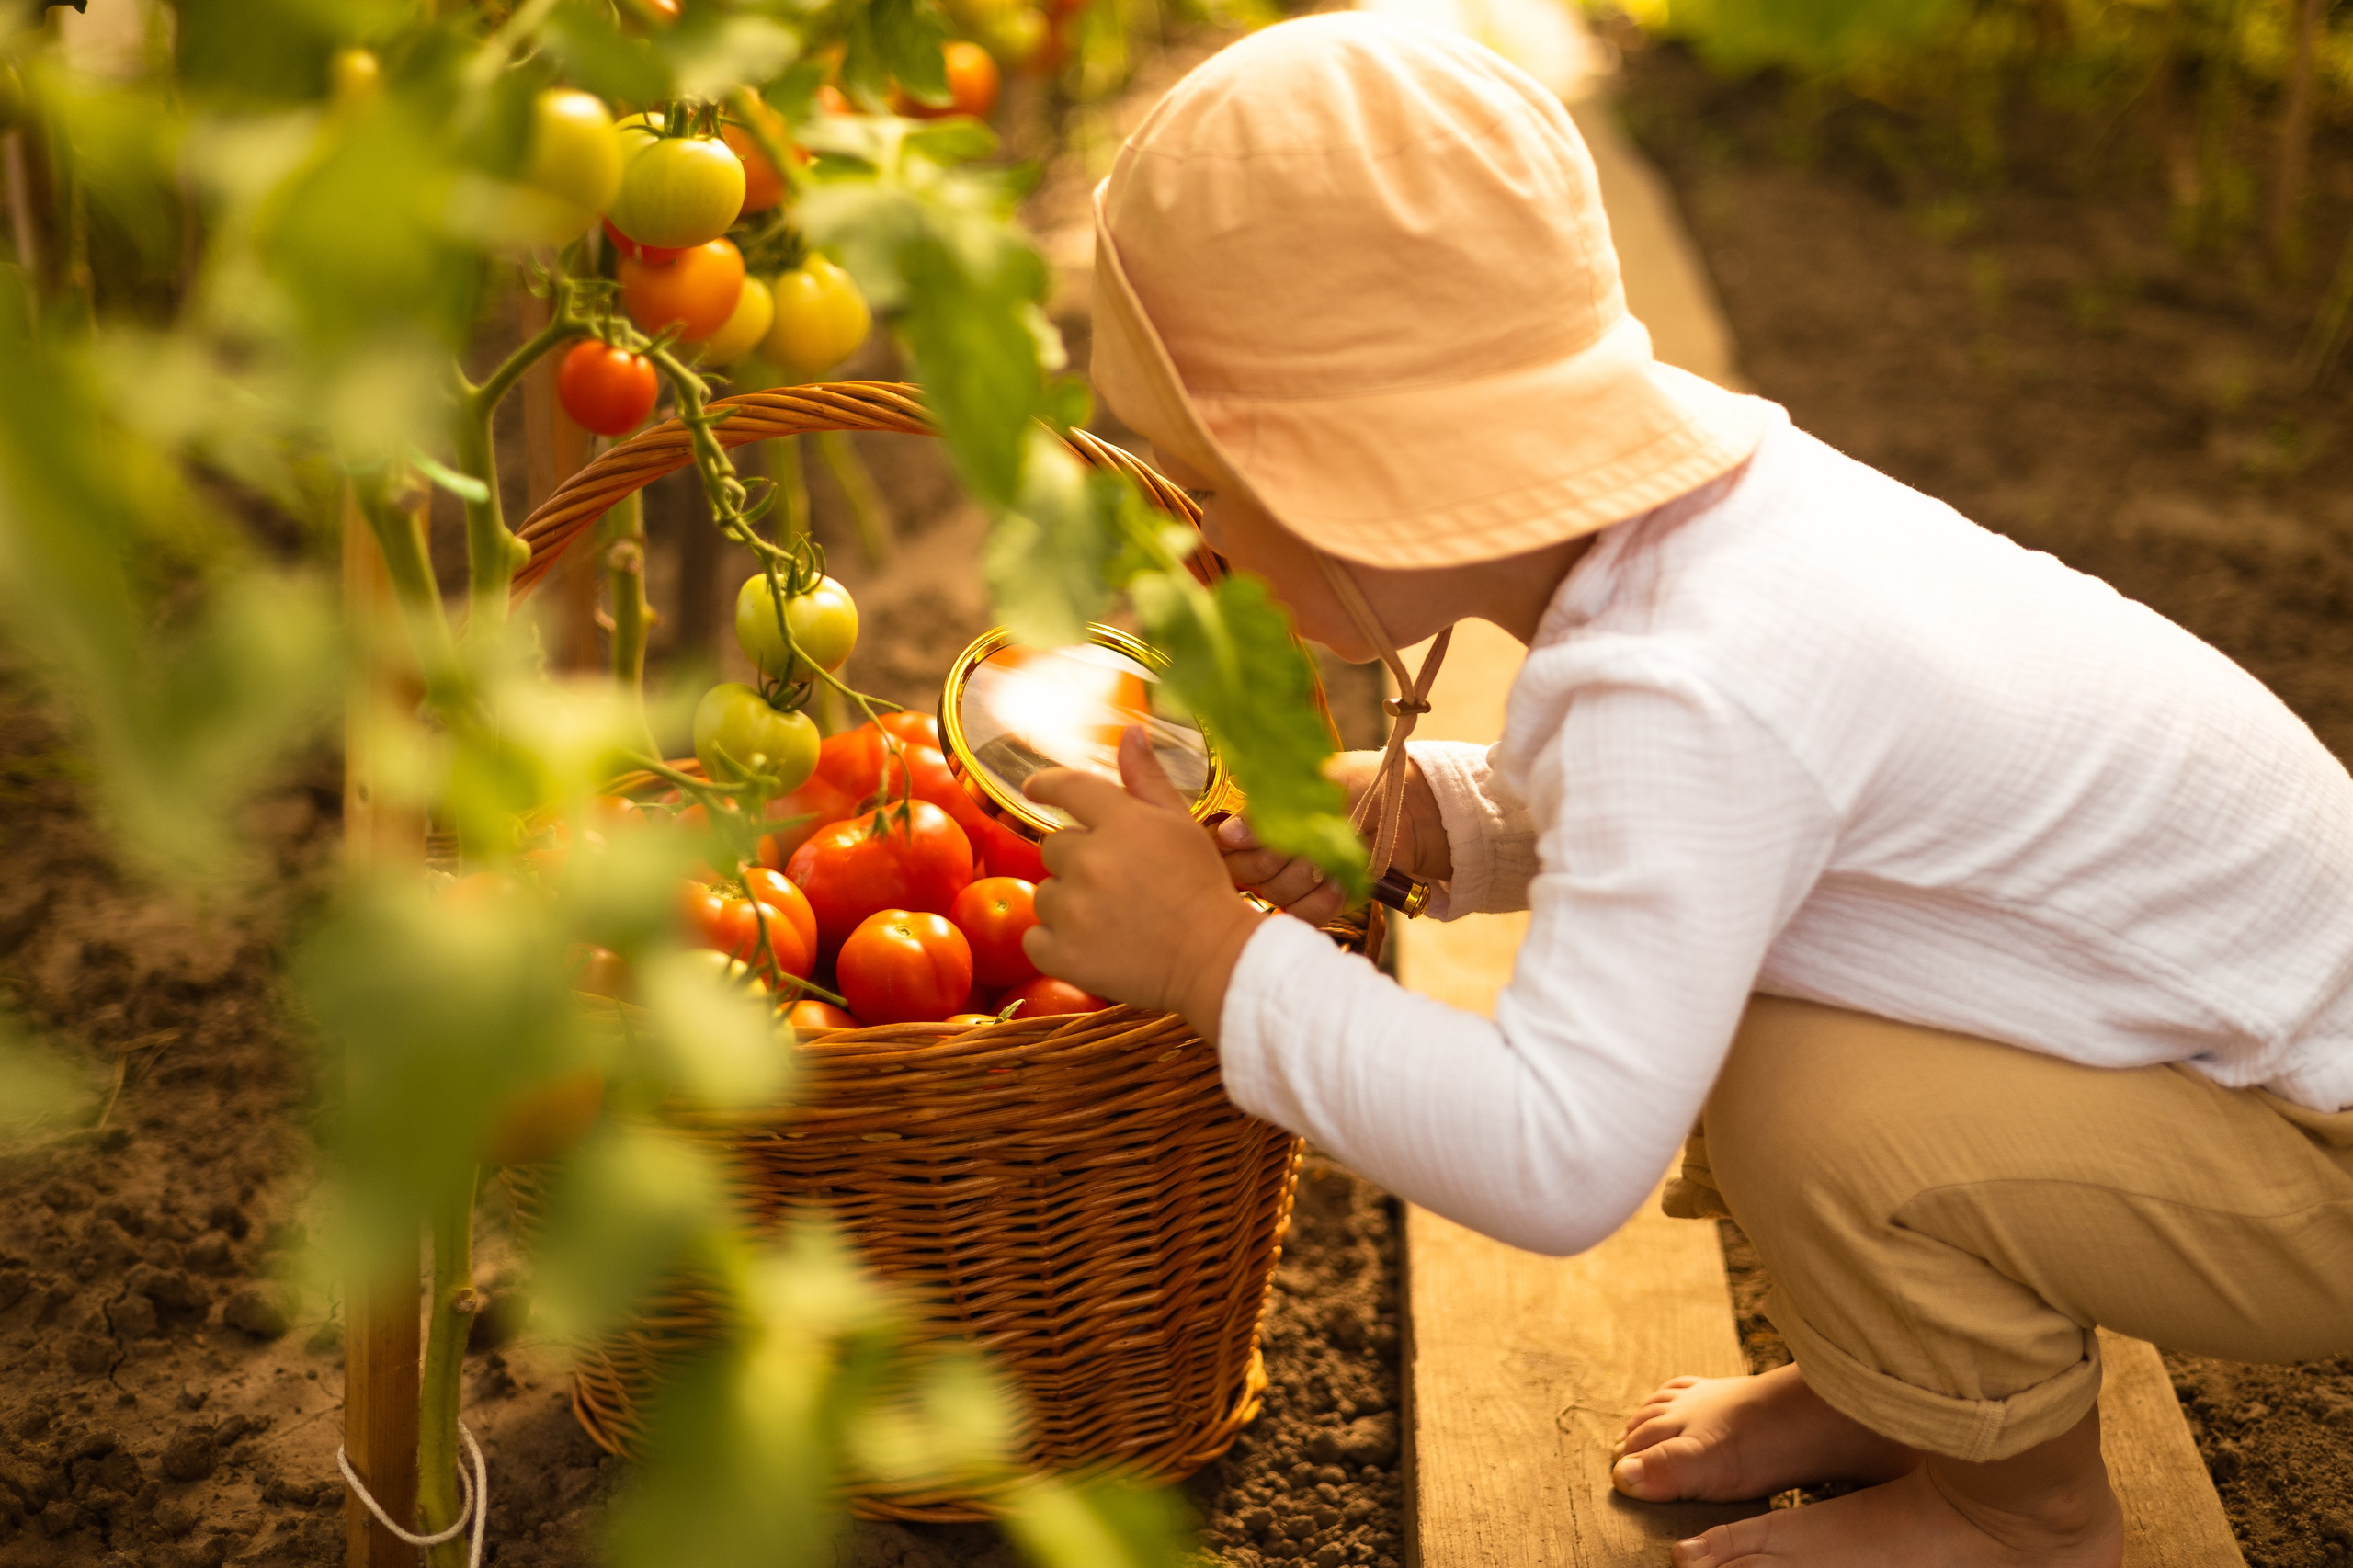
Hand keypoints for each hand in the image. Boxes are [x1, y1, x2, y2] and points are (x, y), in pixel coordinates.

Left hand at [1022, 727, 1264, 1041]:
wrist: (1216, 961)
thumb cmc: (1204, 889)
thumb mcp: (1182, 826)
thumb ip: (1147, 780)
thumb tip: (1130, 732)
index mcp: (1122, 822)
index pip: (1068, 788)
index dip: (1046, 784)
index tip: (1035, 788)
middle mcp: (1091, 860)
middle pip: (1054, 847)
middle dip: (1079, 862)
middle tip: (1117, 884)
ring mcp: (1074, 909)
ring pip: (1044, 894)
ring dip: (1067, 904)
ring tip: (1111, 919)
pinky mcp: (1063, 953)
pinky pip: (1035, 938)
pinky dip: (1055, 943)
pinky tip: (1091, 946)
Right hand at [1216, 752, 1450, 922]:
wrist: (1412, 808)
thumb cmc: (1360, 784)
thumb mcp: (1311, 787)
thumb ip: (1266, 811)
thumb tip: (1226, 837)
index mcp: (1261, 815)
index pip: (1224, 845)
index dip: (1238, 847)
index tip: (1254, 838)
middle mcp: (1271, 849)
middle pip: (1247, 874)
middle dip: (1275, 859)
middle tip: (1304, 842)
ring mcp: (1296, 878)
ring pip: (1276, 894)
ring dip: (1304, 878)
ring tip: (1328, 859)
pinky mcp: (1322, 902)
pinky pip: (1304, 916)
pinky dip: (1321, 902)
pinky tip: (1338, 885)